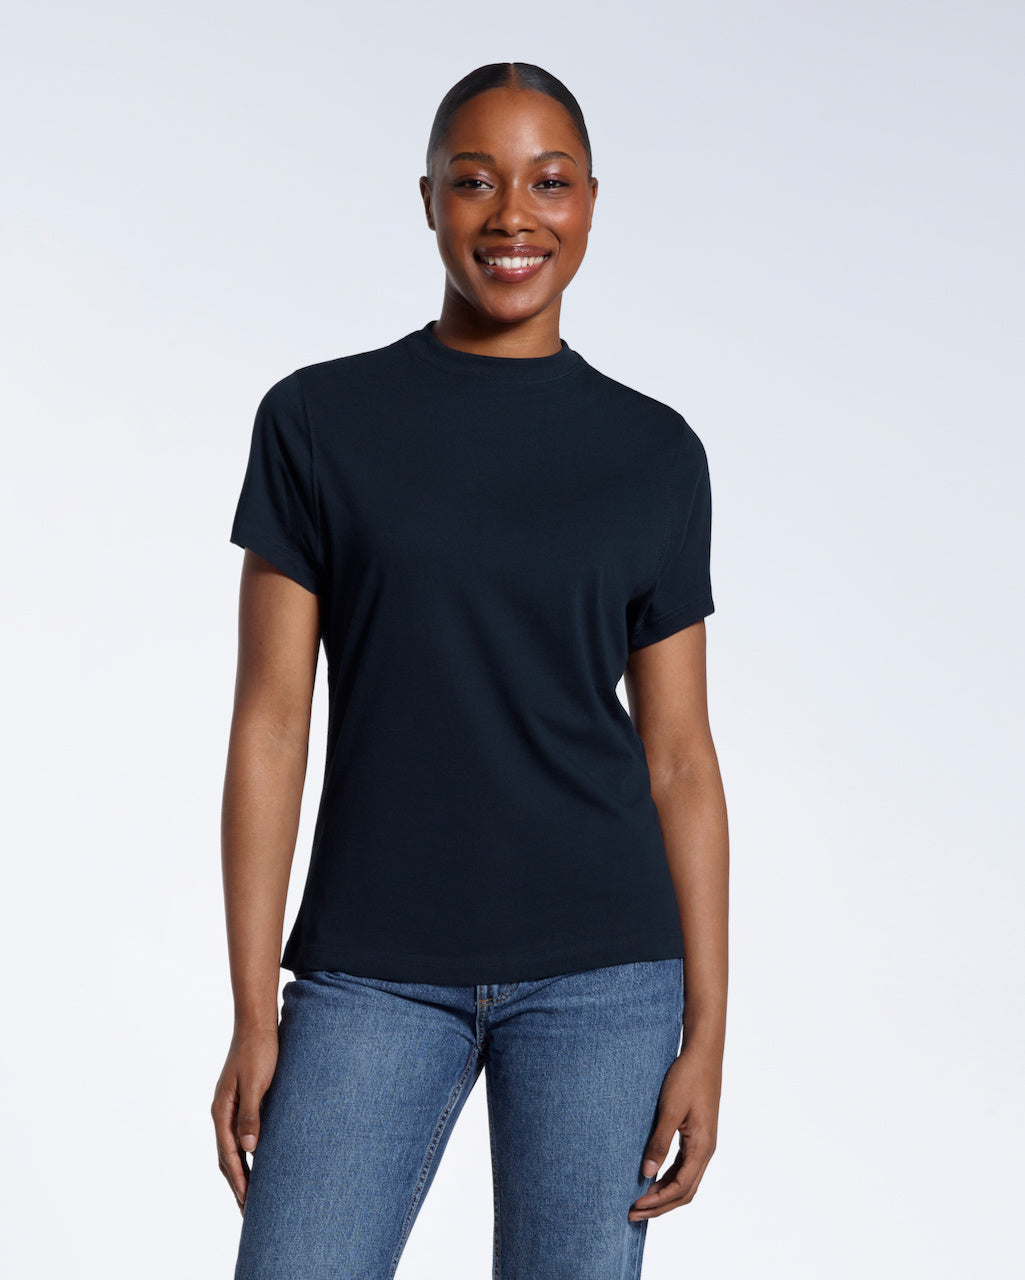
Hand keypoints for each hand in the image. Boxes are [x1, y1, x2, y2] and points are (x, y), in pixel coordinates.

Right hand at [211, 1026, 279, 1214]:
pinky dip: (246, 1154)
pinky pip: (240, 1135)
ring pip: (232, 1148)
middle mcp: (221, 1112)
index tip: (247, 1205)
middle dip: (237, 1184)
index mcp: (221, 1111)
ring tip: (251, 1195)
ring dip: (240, 1172)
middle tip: (248, 1213)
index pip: (228, 1155)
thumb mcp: (256, 1083)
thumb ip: (250, 1115)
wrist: (257, 1023)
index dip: (239, 1181)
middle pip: (226, 1157)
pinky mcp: (241, 1100)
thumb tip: (248, 1150)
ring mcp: (230, 1106)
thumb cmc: (259, 1051)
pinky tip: (257, 1161)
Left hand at [628, 1040, 721, 1219]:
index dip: (657, 1201)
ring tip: (640, 1201)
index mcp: (702, 1147)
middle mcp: (706, 1150)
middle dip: (660, 1206)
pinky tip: (653, 1178)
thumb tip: (646, 1174)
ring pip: (686, 1181)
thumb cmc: (687, 1078)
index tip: (634, 1206)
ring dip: (664, 1195)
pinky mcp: (699, 1136)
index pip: (680, 1188)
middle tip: (633, 1213)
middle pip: (685, 1192)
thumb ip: (659, 1142)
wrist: (703, 1055)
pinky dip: (669, 1179)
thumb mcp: (670, 1110)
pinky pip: (685, 1167)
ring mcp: (704, 1144)